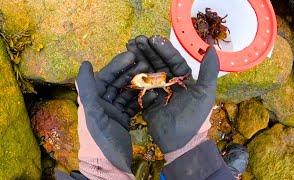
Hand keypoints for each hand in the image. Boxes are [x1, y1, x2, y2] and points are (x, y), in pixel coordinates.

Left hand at [76, 52, 153, 175]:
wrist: (110, 168)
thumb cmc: (100, 141)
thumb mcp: (93, 115)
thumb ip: (87, 89)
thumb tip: (84, 64)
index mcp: (93, 101)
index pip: (105, 77)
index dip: (117, 65)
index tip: (132, 55)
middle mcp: (102, 104)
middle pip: (117, 83)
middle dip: (130, 72)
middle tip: (145, 62)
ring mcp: (114, 112)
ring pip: (126, 92)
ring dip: (138, 83)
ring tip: (152, 74)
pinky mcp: (124, 120)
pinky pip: (133, 104)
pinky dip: (142, 98)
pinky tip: (153, 92)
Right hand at [127, 35, 218, 152]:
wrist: (181, 141)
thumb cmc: (194, 116)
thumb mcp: (205, 93)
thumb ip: (209, 71)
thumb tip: (211, 48)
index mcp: (184, 78)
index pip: (172, 59)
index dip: (163, 48)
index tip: (153, 39)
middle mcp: (170, 81)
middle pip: (158, 62)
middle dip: (148, 50)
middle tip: (136, 40)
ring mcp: (157, 90)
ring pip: (147, 71)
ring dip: (139, 59)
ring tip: (129, 47)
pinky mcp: (147, 100)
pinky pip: (140, 85)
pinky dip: (133, 76)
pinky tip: (126, 66)